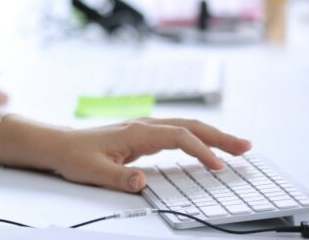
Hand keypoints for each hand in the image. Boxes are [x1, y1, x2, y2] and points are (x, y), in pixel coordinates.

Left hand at [49, 118, 251, 192]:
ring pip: (186, 127)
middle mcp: (144, 126)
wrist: (61, 145)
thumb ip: (118, 178)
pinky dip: (199, 139)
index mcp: (136, 132)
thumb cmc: (76, 156)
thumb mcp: (94, 171)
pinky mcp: (144, 135)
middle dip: (220, 137)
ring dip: (213, 136)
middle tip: (246, 148)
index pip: (178, 137)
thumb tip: (142, 182)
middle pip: (190, 126)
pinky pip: (179, 133)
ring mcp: (145, 128)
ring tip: (239, 148)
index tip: (219, 166)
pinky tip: (209, 148)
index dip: (201, 150)